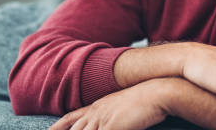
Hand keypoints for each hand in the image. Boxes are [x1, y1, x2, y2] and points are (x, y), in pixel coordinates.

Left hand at [49, 79, 168, 129]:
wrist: (158, 91)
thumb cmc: (146, 99)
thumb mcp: (124, 106)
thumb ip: (114, 116)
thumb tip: (113, 122)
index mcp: (97, 106)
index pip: (70, 118)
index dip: (57, 127)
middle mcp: (96, 112)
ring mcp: (103, 120)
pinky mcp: (113, 128)